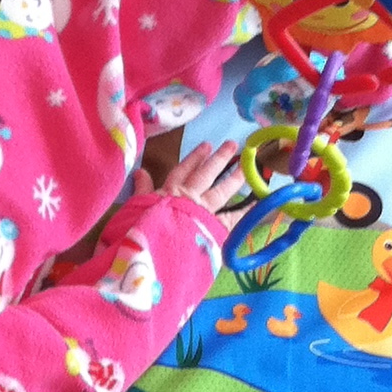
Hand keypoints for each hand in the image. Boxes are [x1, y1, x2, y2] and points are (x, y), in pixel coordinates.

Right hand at [130, 138, 249, 220]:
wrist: (153, 247)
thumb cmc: (139, 228)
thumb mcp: (134, 206)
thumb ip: (141, 189)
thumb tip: (139, 171)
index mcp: (169, 191)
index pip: (184, 170)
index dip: (195, 157)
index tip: (206, 146)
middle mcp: (190, 197)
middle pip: (206, 174)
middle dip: (219, 158)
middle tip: (233, 145)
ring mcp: (204, 211)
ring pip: (222, 190)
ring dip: (235, 177)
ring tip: (247, 166)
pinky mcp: (215, 227)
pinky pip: (233, 217)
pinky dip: (245, 210)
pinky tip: (257, 202)